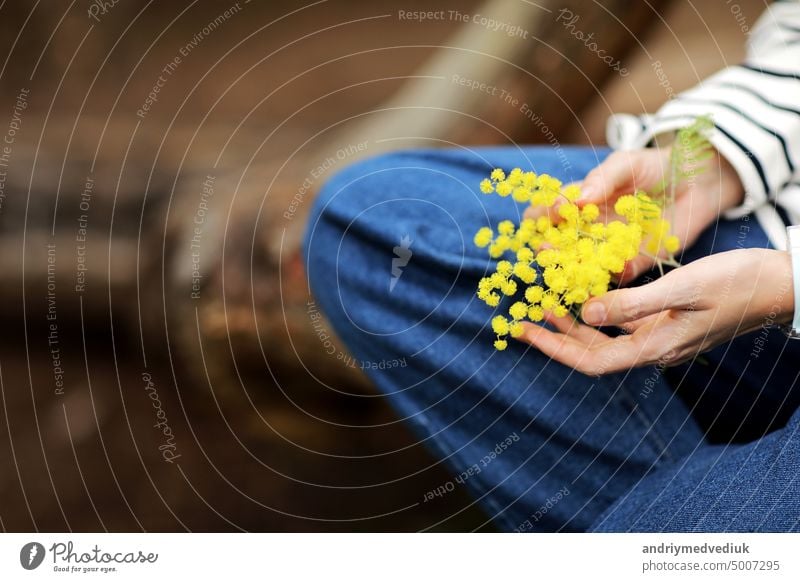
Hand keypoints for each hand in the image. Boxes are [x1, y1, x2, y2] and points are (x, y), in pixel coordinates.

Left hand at [517, 249, 792, 375]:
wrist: (781, 286)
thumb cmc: (737, 284)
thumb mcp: (681, 288)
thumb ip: (631, 303)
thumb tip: (585, 313)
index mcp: (655, 347)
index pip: (591, 360)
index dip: (554, 347)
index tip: (523, 330)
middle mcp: (654, 348)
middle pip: (593, 351)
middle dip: (556, 335)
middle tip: (524, 313)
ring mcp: (662, 337)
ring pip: (606, 336)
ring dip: (575, 322)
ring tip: (547, 299)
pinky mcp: (668, 322)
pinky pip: (624, 322)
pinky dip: (600, 309)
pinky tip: (587, 292)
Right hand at [525, 146, 744, 283]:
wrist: (697, 180)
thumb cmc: (654, 166)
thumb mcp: (626, 163)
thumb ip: (603, 178)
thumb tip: (577, 198)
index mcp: (578, 205)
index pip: (546, 214)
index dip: (540, 217)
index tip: (548, 214)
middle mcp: (588, 230)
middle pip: (558, 246)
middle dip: (548, 249)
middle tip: (547, 248)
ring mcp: (609, 249)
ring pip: (583, 266)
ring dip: (575, 271)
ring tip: (570, 270)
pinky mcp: (635, 263)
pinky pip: (620, 275)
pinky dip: (615, 276)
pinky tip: (612, 271)